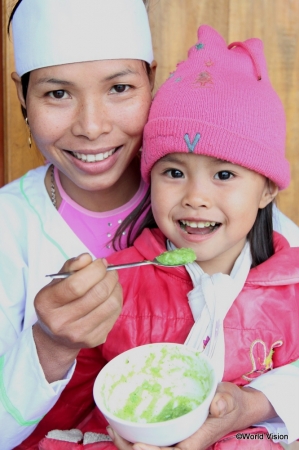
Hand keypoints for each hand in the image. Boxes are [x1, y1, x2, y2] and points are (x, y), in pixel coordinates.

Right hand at [33, 253, 121, 381]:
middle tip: (110, 271)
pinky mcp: (94, 340)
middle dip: (109, 277)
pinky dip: (117, 300)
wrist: (56, 336)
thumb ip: (71, 266)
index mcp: (46, 303)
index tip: (101, 263)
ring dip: (116, 288)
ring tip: (112, 281)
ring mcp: (78, 334)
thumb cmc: (59, 301)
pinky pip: (115, 314)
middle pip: (97, 294)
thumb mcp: (58, 281)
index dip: (95, 270)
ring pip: (110, 305)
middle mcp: (60, 322)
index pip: (76, 285)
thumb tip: (87, 258)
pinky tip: (111, 295)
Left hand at [107, 382, 276, 449]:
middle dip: (132, 448)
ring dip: (129, 443)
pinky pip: (151, 437)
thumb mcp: (231, 399)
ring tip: (112, 427)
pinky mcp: (172, 430)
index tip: (137, 445)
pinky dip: (134, 434)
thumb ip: (226, 401)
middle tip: (114, 431)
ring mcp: (176, 438)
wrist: (233, 406)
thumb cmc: (231, 403)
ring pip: (150, 447)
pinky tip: (122, 424)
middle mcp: (183, 443)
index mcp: (195, 440)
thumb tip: (217, 406)